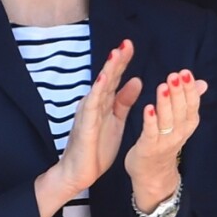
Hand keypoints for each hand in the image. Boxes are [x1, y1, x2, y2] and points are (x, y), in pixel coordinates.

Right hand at [35, 39, 141, 216]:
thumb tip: (137, 80)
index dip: (122, 61)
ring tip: (116, 54)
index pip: (114, 77)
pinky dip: (98, 91)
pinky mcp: (85, 124)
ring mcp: (89, 112)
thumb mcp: (116, 119)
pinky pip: (92, 106)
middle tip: (126, 43)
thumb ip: (125, 100)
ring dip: (108, 70)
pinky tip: (103, 79)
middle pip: (107, 77)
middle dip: (117, 60)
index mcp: (104, 101)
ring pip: (100, 87)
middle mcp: (95, 102)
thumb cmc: (97, 146)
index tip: (130, 45)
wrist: (80, 173)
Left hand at [125, 69, 207, 212]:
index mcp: (188, 124)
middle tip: (174, 75)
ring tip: (162, 86)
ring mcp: (164, 142)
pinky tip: (148, 108)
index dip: (189, 88)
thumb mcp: (181, 121)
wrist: (153, 174)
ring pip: (167, 121)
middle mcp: (179, 133)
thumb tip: (203, 83)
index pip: (192, 104)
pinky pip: (151, 134)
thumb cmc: (165, 140)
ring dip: (165, 103)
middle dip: (178, 92)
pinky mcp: (148, 149)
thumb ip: (189, 100)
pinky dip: (150, 121)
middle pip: (181, 111)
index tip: (185, 72)